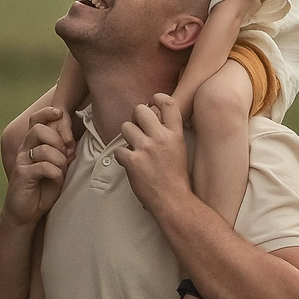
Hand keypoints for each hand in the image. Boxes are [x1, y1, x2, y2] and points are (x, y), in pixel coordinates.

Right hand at [5, 107, 73, 224]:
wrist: (25, 213)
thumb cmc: (42, 191)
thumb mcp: (57, 170)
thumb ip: (63, 156)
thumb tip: (72, 146)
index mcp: (33, 145)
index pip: (36, 120)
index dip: (47, 113)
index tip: (60, 114)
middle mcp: (25, 150)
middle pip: (39, 129)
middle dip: (57, 140)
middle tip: (65, 155)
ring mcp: (22, 162)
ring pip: (44, 149)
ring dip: (59, 161)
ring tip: (61, 171)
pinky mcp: (22, 175)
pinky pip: (43, 166)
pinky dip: (55, 173)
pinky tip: (56, 179)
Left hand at [112, 93, 189, 209]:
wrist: (173, 200)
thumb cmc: (176, 176)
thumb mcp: (179, 148)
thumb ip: (168, 132)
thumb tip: (154, 116)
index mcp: (175, 134)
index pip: (167, 102)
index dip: (157, 98)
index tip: (152, 102)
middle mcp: (161, 137)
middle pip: (140, 109)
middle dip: (135, 117)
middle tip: (138, 129)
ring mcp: (146, 148)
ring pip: (125, 127)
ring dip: (127, 138)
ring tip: (135, 149)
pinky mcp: (133, 161)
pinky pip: (118, 150)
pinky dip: (122, 158)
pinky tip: (131, 164)